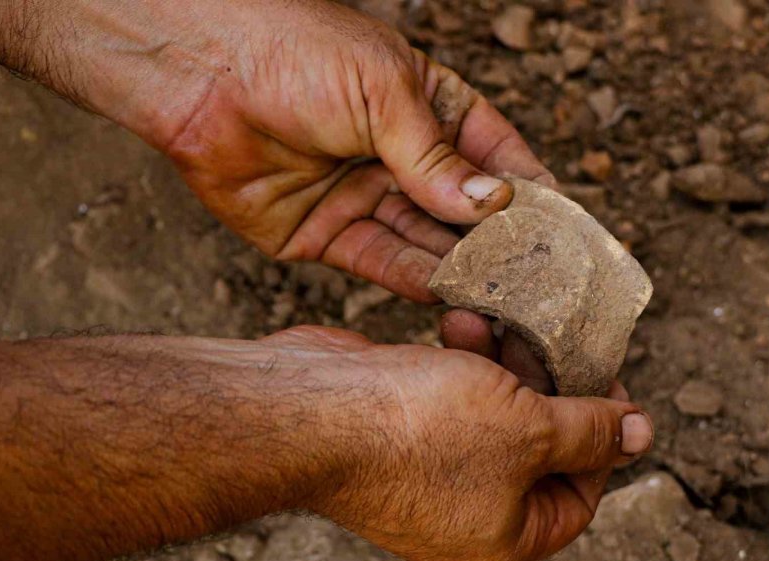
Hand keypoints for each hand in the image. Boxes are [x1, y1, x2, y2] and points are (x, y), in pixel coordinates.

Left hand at [136, 0, 553, 301]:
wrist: (198, 71)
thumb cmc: (295, 53)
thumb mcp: (383, 92)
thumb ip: (434, 158)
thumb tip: (494, 206)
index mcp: (427, 107)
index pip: (495, 156)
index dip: (532, 192)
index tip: (570, 232)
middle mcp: (400, 158)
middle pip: (463, 211)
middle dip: (500, 244)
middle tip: (542, 281)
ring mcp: (363, 198)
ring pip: (427, 244)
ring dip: (463, 270)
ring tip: (504, 298)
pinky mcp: (325, 236)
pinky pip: (381, 263)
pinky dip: (415, 281)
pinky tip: (450, 295)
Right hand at [264, 323, 651, 560]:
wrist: (312, 410)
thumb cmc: (419, 431)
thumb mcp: (529, 431)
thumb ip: (590, 433)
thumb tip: (643, 436)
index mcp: (501, 538)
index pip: (578, 497)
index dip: (602, 440)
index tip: (607, 385)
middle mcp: (464, 513)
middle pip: (534, 450)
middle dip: (546, 388)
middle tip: (560, 341)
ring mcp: (427, 471)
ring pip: (490, 414)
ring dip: (500, 362)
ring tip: (499, 321)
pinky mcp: (399, 430)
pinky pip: (449, 394)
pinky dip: (461, 358)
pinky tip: (461, 318)